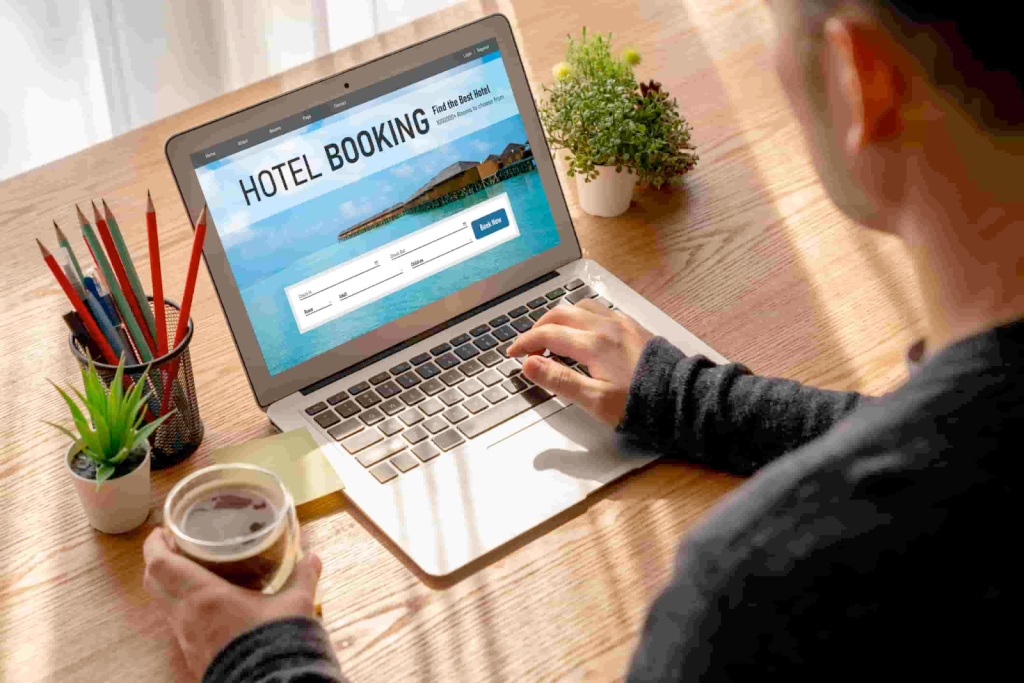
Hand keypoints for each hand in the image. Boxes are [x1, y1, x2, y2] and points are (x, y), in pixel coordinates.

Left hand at [143, 527, 321, 677]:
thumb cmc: (276, 640)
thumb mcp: (295, 603)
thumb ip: (303, 576)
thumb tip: (313, 556)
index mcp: (204, 596)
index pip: (160, 564)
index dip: (154, 544)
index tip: (162, 530)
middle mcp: (186, 616)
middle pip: (153, 582)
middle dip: (158, 560)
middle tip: (175, 546)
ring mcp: (186, 638)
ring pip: (164, 604)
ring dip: (170, 584)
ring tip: (193, 571)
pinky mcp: (193, 655)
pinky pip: (178, 624)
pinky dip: (183, 607)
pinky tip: (207, 604)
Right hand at [506, 299, 652, 425]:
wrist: (682, 399)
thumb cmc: (641, 405)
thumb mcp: (594, 401)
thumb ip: (559, 380)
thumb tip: (530, 364)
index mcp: (594, 344)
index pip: (548, 334)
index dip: (525, 343)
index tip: (513, 354)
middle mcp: (606, 327)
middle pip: (561, 314)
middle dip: (539, 327)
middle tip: (528, 345)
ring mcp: (622, 324)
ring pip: (581, 307)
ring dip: (561, 318)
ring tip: (552, 336)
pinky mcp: (634, 327)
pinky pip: (601, 310)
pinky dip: (582, 316)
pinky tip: (583, 332)